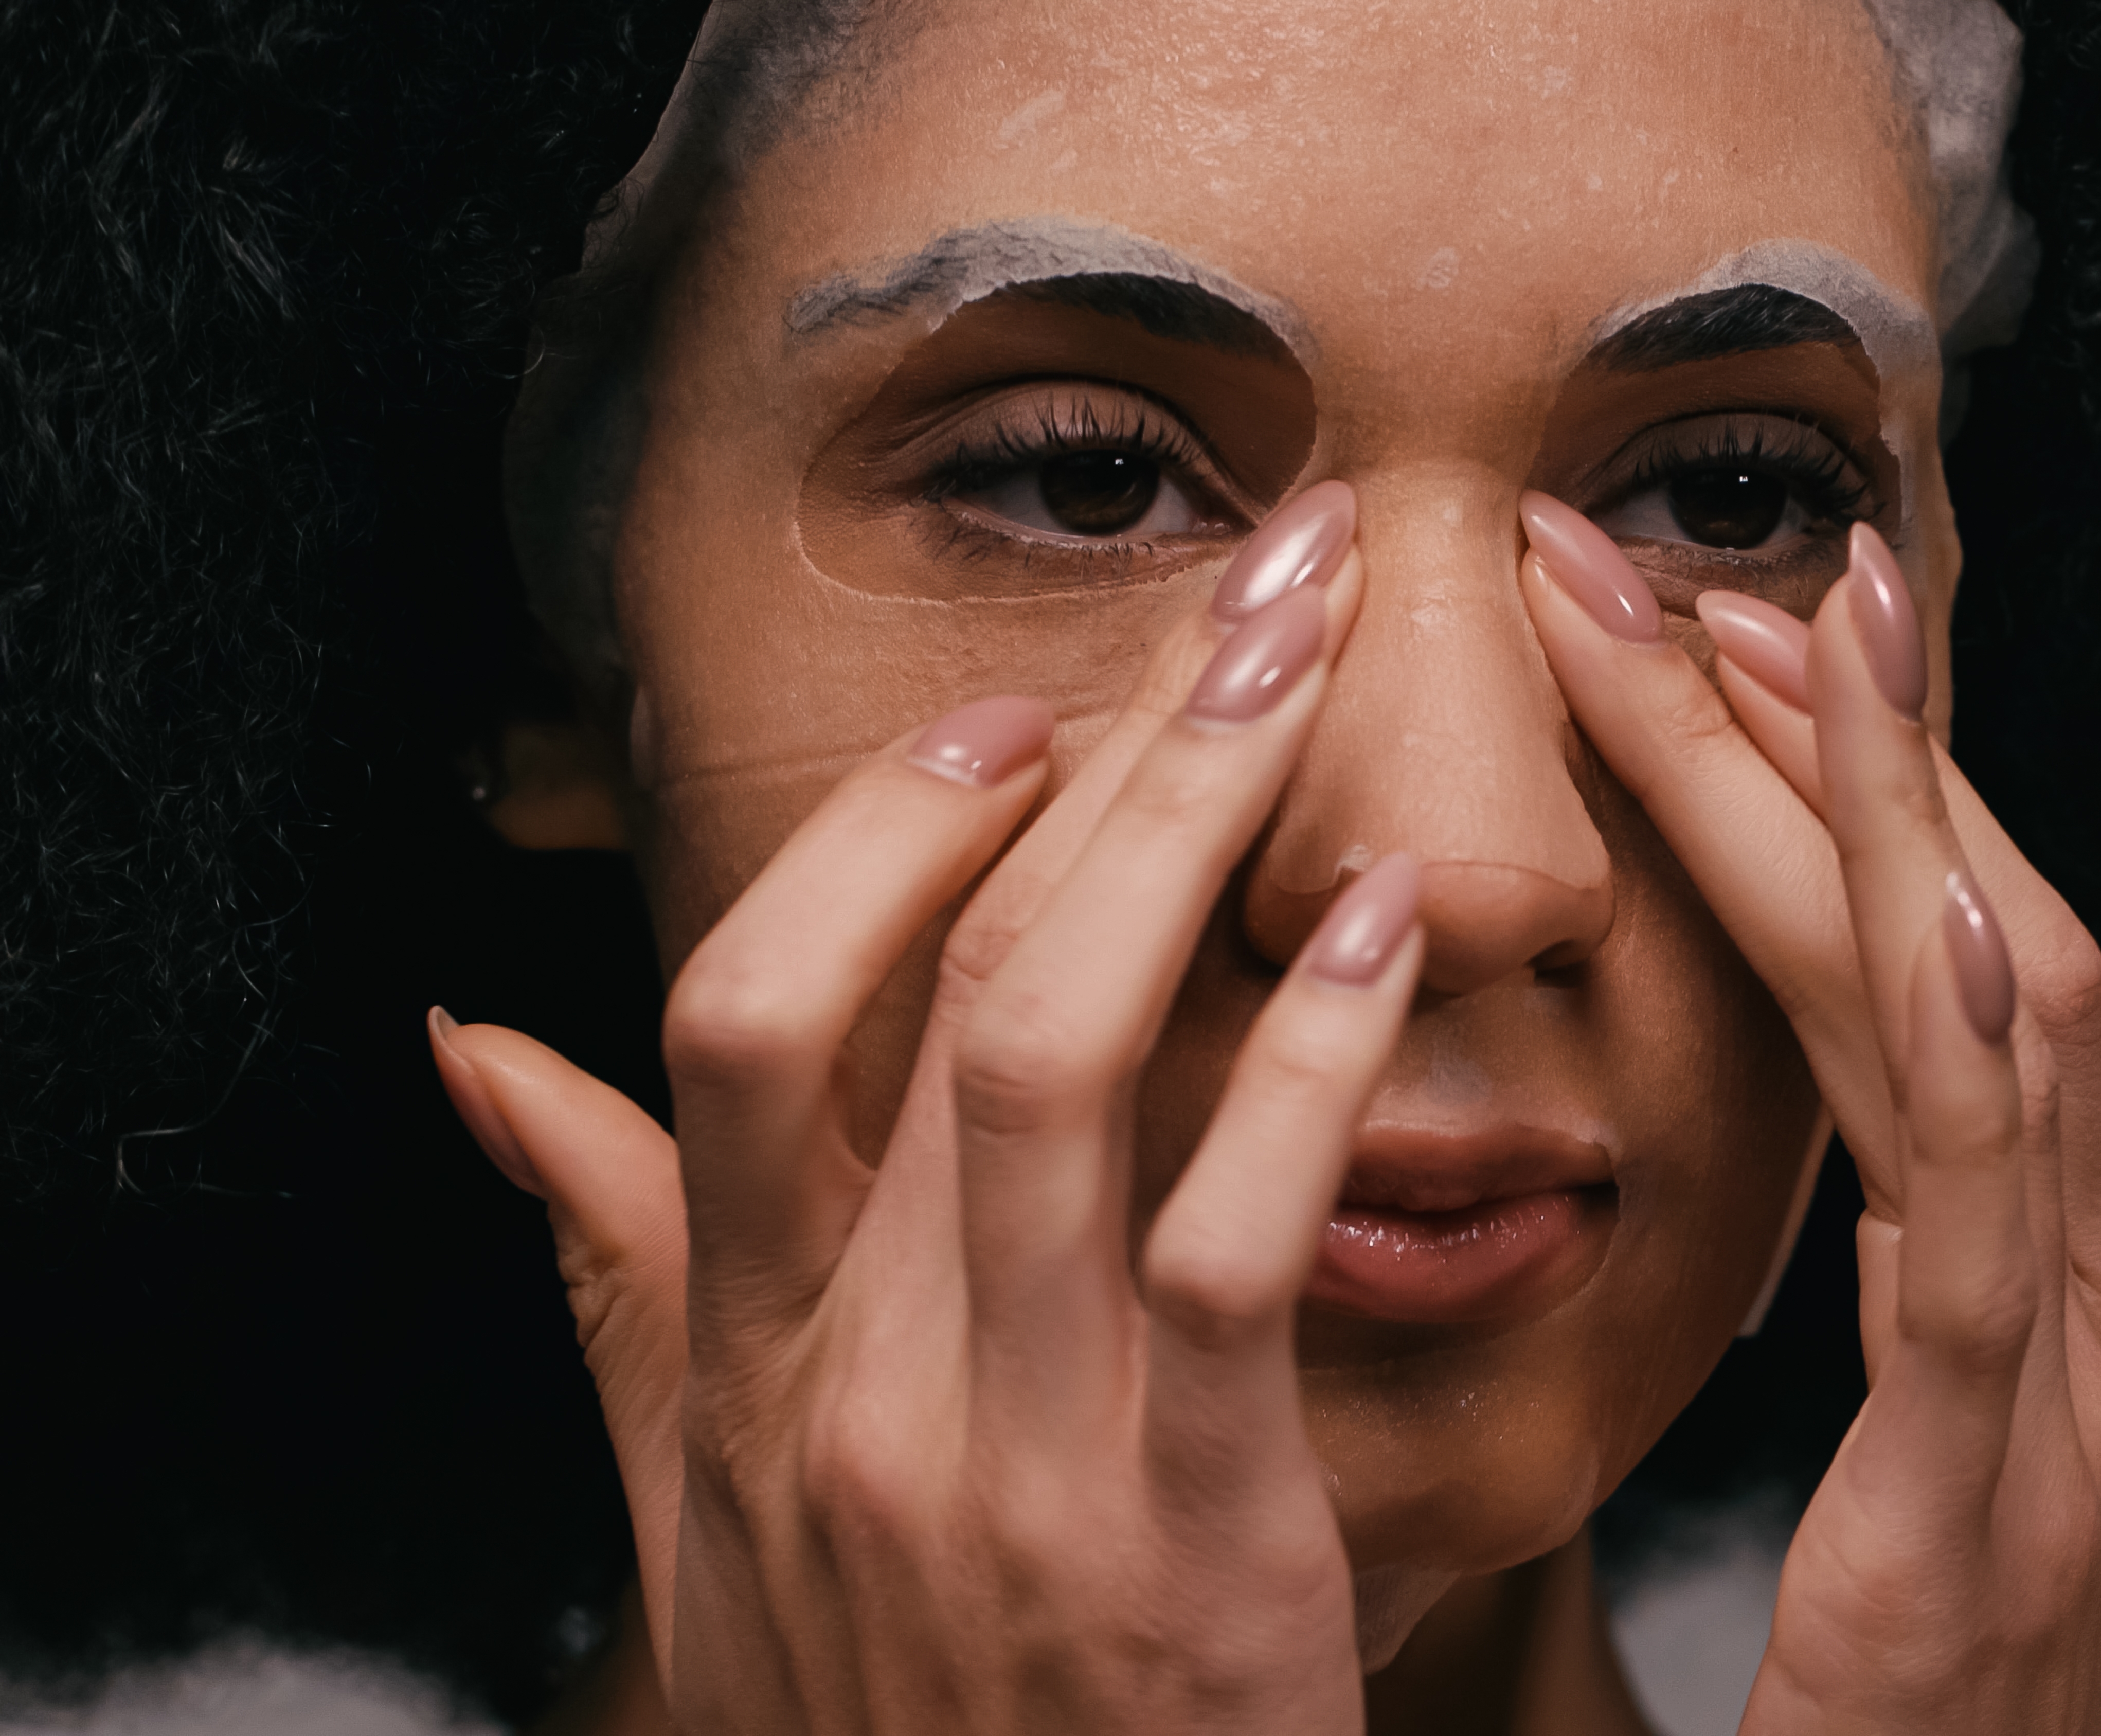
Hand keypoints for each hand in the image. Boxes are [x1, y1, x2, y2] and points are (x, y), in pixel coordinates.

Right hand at [427, 524, 1409, 1734]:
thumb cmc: (891, 1715)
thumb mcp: (708, 1520)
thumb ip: (622, 1283)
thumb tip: (486, 1060)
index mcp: (752, 1371)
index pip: (738, 1026)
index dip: (869, 847)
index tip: (1002, 720)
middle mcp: (859, 1392)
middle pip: (935, 994)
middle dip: (1100, 754)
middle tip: (1251, 580)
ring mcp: (1014, 1466)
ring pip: (1058, 1068)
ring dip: (1191, 837)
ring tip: (1313, 674)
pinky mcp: (1190, 1545)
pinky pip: (1234, 1252)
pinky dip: (1302, 1070)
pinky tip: (1379, 937)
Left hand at [1521, 500, 2100, 1731]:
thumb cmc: (1938, 1700)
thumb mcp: (1994, 1450)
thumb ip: (2085, 1260)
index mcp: (2040, 1290)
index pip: (1972, 975)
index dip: (1882, 788)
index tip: (1742, 628)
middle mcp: (2071, 1316)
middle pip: (1980, 960)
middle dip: (1853, 745)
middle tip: (1710, 553)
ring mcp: (2051, 1411)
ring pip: (1995, 1059)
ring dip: (1909, 826)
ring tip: (1826, 630)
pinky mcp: (1973, 1524)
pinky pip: (1988, 1272)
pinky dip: (1991, 1090)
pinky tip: (1964, 935)